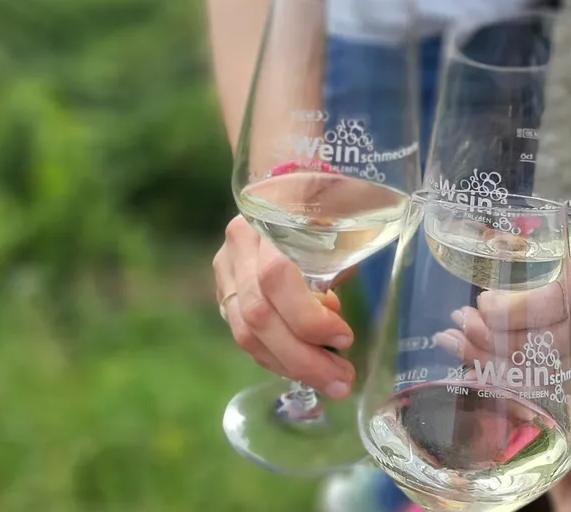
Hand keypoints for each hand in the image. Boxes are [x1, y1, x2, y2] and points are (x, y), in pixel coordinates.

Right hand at [212, 215, 355, 398]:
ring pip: (247, 335)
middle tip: (342, 381)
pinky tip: (306, 368)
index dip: (309, 318)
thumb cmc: (325, 203)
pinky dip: (278, 358)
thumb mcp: (339, 221)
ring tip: (332, 382)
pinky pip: (247, 338)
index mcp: (264, 221)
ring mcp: (225, 272)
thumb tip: (335, 317)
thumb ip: (336, 263)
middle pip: (258, 317)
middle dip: (303, 359)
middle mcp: (236, 248)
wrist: (285, 186)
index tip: (345, 338)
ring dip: (291, 367)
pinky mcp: (225, 293)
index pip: (276, 278)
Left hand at [435, 252, 570, 397]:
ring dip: (496, 365)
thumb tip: (493, 300)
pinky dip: (523, 382)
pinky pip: (561, 391)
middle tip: (453, 330)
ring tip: (460, 351)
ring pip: (546, 375)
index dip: (506, 310)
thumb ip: (555, 283)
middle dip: (488, 340)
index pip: (548, 306)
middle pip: (540, 347)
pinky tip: (492, 372)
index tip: (476, 305)